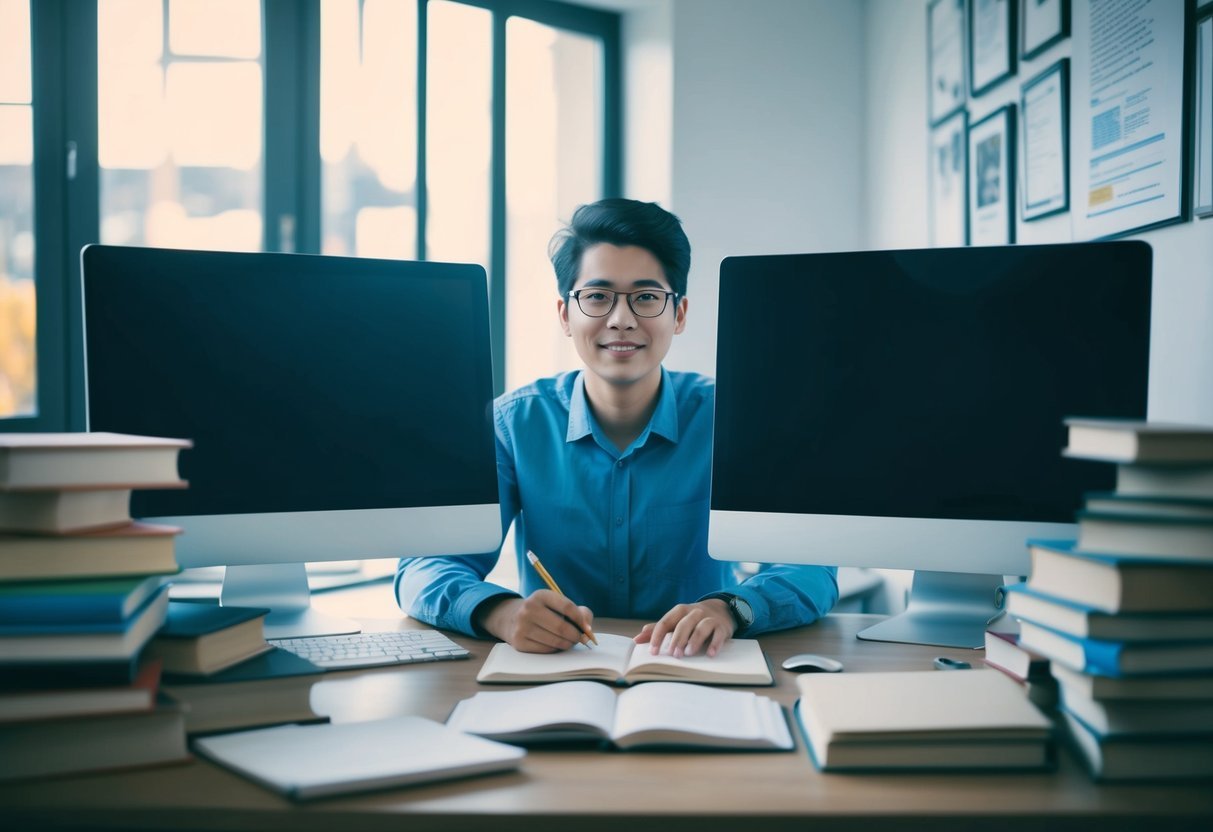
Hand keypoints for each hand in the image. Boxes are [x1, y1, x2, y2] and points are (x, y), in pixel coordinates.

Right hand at [475, 591, 594, 652]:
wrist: (513, 619)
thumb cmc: (546, 612)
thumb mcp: (559, 604)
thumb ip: (580, 612)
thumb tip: (588, 629)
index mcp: (541, 595)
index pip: (567, 607)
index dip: (581, 620)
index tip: (586, 628)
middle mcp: (529, 608)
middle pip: (562, 627)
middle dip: (576, 636)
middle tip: (580, 639)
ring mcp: (522, 625)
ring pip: (555, 641)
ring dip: (567, 644)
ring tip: (569, 641)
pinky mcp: (519, 641)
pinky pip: (546, 650)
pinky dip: (555, 649)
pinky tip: (555, 644)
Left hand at [633, 599, 733, 657]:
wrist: (721, 610)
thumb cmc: (691, 619)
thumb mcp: (675, 621)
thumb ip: (657, 630)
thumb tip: (636, 639)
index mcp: (679, 611)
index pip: (666, 622)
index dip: (658, 637)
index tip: (653, 651)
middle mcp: (694, 612)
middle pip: (683, 625)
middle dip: (677, 640)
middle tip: (673, 655)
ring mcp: (709, 619)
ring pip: (701, 628)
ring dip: (694, 641)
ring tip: (688, 653)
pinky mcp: (722, 627)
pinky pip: (718, 635)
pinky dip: (715, 644)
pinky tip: (710, 654)